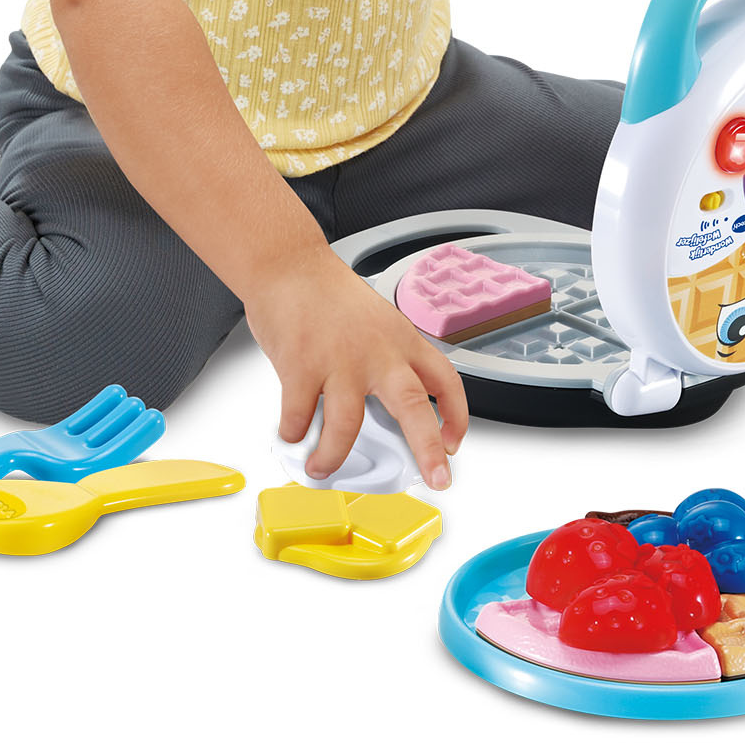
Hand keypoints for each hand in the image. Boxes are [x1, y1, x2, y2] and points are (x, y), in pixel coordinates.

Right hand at [246, 250, 468, 489]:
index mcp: (401, 340)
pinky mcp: (301, 366)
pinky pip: (299, 416)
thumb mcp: (376, 322)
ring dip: (332, 456)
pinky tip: (291, 432)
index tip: (453, 443)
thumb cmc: (328, 294)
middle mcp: (378, 351)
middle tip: (438, 480)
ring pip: (347, 426)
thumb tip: (383, 410)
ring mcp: (339, 360)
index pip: (445, 380)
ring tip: (321, 467)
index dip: (457, 415)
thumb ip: (385, 361)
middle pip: (414, 406)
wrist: (287, 264)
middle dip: (428, 450)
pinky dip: (293, 432)